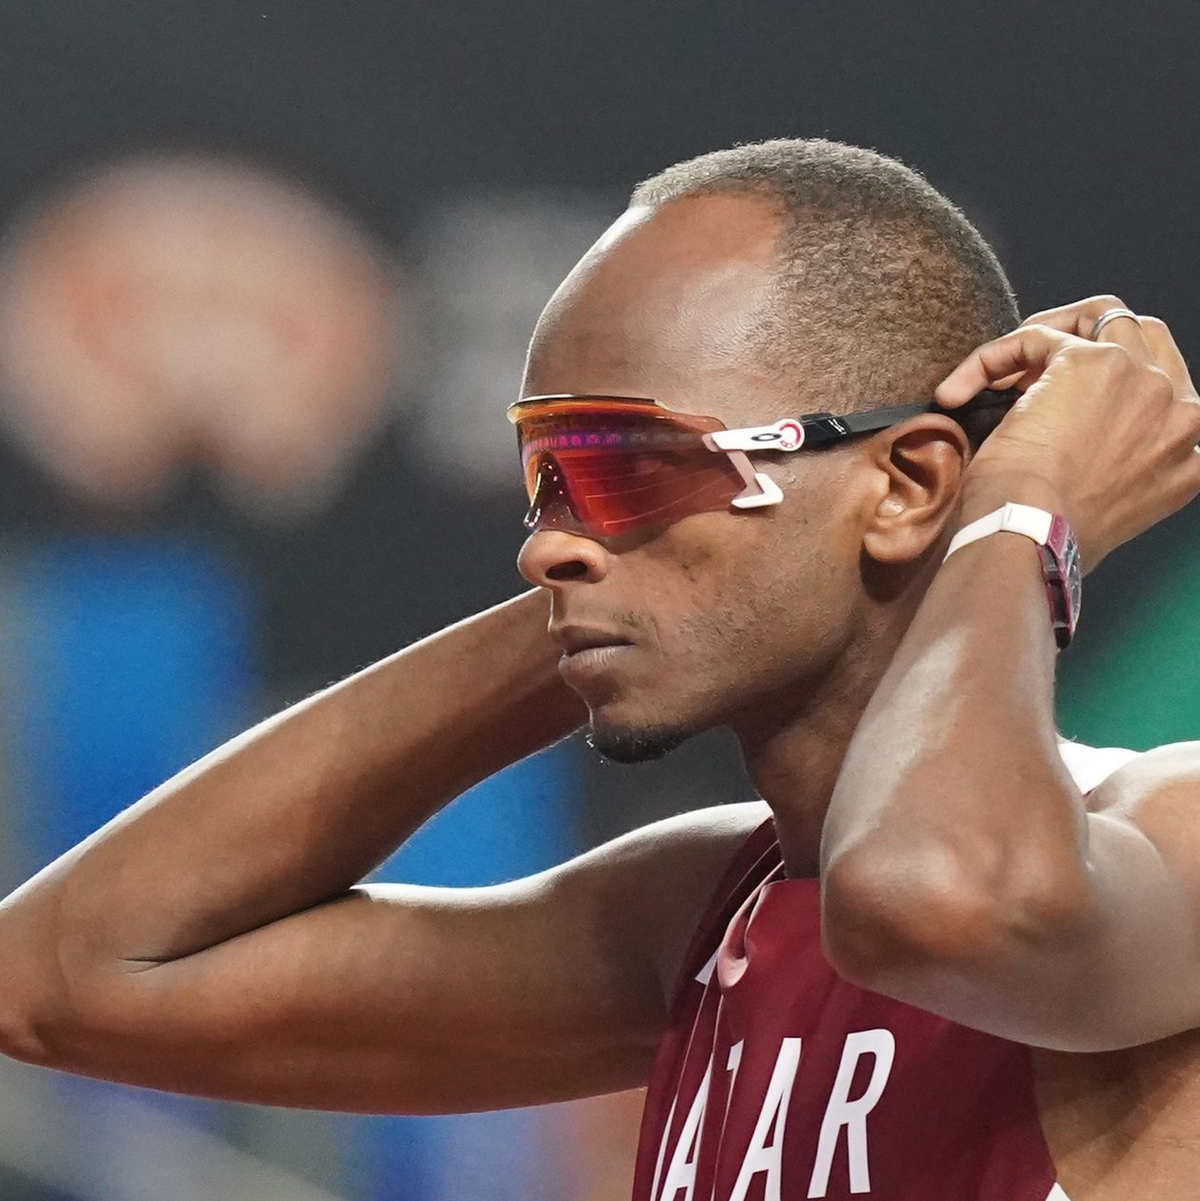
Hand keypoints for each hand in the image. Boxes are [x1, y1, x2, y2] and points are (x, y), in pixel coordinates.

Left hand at [934, 295, 1199, 569]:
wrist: (1029, 538)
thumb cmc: (1049, 535)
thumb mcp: (1109, 505)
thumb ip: (1117, 463)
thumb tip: (1075, 434)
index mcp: (1190, 452)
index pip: (1161, 388)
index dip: (1108, 387)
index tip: (1057, 407)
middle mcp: (1181, 411)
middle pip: (1140, 338)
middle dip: (1082, 344)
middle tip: (1024, 377)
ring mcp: (1143, 381)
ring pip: (1100, 316)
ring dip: (1044, 337)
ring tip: (995, 375)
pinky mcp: (1090, 362)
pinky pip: (1037, 335)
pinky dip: (991, 357)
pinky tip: (957, 391)